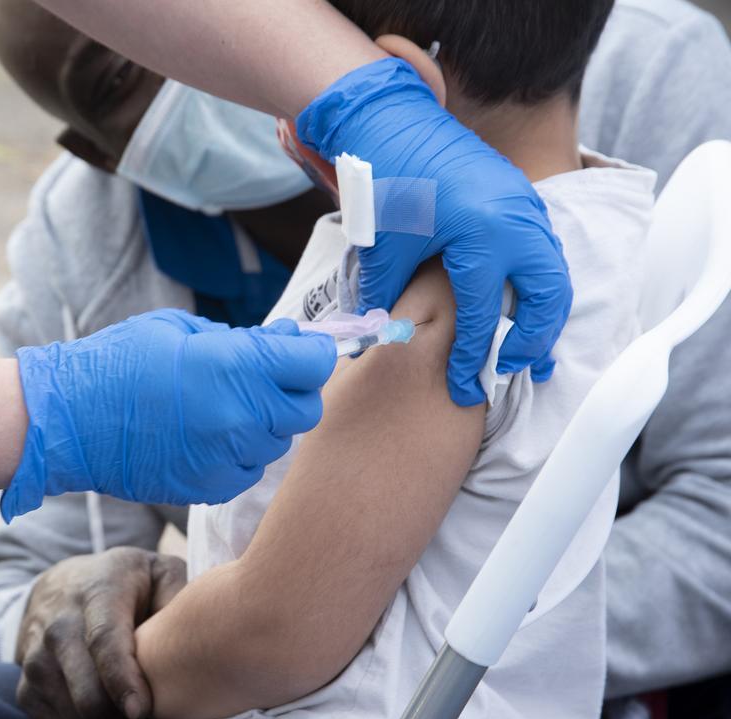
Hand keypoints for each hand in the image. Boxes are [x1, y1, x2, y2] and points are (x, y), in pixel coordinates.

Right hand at [1, 310, 336, 520]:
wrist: (71, 420)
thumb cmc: (119, 362)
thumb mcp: (181, 331)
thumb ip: (242, 340)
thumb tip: (285, 340)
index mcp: (236, 366)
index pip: (315, 363)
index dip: (310, 353)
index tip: (299, 349)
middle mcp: (242, 416)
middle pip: (307, 409)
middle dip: (292, 390)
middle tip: (263, 378)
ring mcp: (228, 457)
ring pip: (279, 442)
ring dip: (264, 424)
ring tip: (224, 407)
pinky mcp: (212, 486)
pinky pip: (249, 469)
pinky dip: (240, 454)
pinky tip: (208, 436)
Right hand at [14, 547, 186, 718]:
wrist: (62, 586)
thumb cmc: (126, 585)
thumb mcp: (158, 572)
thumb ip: (181, 594)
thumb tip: (198, 632)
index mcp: (97, 592)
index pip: (104, 640)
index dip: (122, 679)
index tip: (141, 711)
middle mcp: (58, 624)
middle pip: (84, 690)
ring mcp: (36, 657)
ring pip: (69, 715)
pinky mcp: (26, 686)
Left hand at [296, 58, 571, 405]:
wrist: (394, 120)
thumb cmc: (387, 179)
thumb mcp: (384, 246)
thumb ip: (385, 297)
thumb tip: (373, 341)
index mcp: (483, 235)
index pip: (486, 315)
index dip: (474, 357)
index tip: (464, 388)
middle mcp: (517, 222)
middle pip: (548, 297)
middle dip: (534, 340)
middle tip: (512, 370)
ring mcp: (526, 207)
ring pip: (554, 273)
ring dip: (543, 313)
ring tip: (525, 350)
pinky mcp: (522, 199)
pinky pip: (544, 250)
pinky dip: (538, 283)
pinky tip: (519, 304)